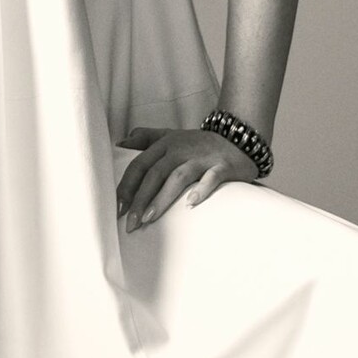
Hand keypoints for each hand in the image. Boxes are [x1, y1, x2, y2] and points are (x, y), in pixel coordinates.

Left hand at [115, 126, 257, 231]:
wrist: (239, 137)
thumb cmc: (199, 143)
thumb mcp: (171, 135)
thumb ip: (146, 137)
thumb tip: (121, 142)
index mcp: (166, 144)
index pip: (140, 165)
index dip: (127, 186)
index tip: (117, 208)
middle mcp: (181, 149)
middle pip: (156, 173)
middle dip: (140, 198)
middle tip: (131, 222)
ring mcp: (202, 157)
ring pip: (178, 177)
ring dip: (162, 198)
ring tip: (149, 218)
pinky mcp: (223, 166)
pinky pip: (211, 177)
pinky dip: (201, 189)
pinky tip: (191, 204)